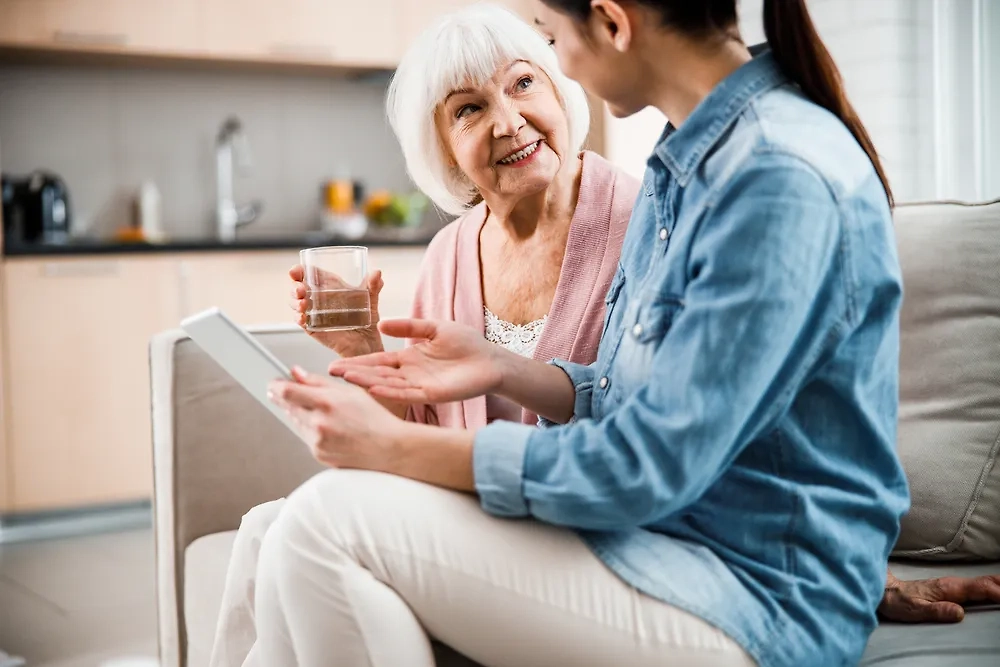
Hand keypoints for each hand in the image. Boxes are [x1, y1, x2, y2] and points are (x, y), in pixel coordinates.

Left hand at [268, 366, 407, 469]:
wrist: (388, 448)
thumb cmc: (374, 419)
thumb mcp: (349, 392)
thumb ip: (318, 381)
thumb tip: (296, 373)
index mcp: (326, 403)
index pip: (286, 392)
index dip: (275, 386)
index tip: (272, 383)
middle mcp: (318, 424)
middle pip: (287, 407)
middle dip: (287, 399)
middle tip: (291, 394)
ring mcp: (317, 442)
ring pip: (296, 422)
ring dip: (301, 415)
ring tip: (325, 413)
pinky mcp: (318, 454)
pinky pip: (305, 437)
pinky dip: (311, 430)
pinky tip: (330, 427)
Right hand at [289, 264, 383, 358]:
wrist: (368, 343)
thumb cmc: (367, 319)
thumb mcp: (371, 299)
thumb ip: (374, 286)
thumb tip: (377, 272)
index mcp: (328, 287)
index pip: (308, 274)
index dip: (298, 271)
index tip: (295, 271)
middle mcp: (318, 299)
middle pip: (297, 288)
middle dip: (294, 287)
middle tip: (301, 290)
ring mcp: (314, 314)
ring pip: (295, 304)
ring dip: (294, 302)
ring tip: (302, 304)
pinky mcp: (314, 328)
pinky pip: (301, 322)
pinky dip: (298, 318)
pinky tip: (302, 317)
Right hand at [328, 318, 502, 403]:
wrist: (491, 361)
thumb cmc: (467, 344)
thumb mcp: (434, 328)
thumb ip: (409, 326)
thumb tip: (382, 321)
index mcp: (408, 358)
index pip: (377, 361)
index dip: (357, 363)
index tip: (334, 364)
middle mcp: (410, 374)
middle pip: (376, 374)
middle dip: (354, 373)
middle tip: (329, 373)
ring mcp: (419, 386)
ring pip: (387, 385)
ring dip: (367, 382)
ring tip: (346, 379)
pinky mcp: (432, 394)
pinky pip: (407, 394)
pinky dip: (390, 392)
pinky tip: (374, 389)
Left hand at [878, 570, 999, 622]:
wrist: (885, 592)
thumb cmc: (899, 602)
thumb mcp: (915, 610)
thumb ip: (937, 611)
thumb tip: (959, 613)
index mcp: (949, 588)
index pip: (981, 588)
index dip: (999, 593)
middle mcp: (953, 584)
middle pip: (986, 582)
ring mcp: (953, 585)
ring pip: (983, 582)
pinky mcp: (951, 588)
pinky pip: (977, 586)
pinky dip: (992, 587)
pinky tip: (997, 590)